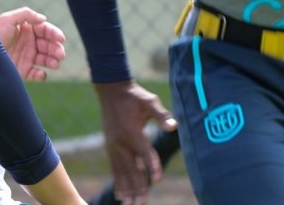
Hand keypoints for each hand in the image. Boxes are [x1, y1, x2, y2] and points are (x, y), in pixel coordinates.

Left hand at [0, 7, 66, 81]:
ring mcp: (26, 57)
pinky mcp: (22, 70)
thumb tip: (43, 19)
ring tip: (56, 64)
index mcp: (26, 29)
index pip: (45, 30)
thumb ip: (26, 14)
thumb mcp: (7, 19)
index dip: (54, 33)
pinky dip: (41, 75)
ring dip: (52, 61)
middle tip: (60, 54)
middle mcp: (28, 43)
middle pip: (48, 45)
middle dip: (56, 49)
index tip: (60, 38)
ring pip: (45, 59)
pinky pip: (35, 74)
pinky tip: (42, 74)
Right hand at [96, 80, 176, 204]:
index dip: (152, 167)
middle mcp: (120, 142)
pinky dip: (118, 182)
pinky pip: (114, 168)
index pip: (144, 153)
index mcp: (131, 132)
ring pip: (121, 171)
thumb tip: (173, 126)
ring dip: (126, 189)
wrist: (111, 91)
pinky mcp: (110, 147)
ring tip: (130, 204)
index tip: (158, 181)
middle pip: (131, 168)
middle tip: (143, 203)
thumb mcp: (149, 101)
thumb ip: (161, 115)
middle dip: (138, 187)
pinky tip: (120, 194)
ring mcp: (113, 146)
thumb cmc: (134, 96)